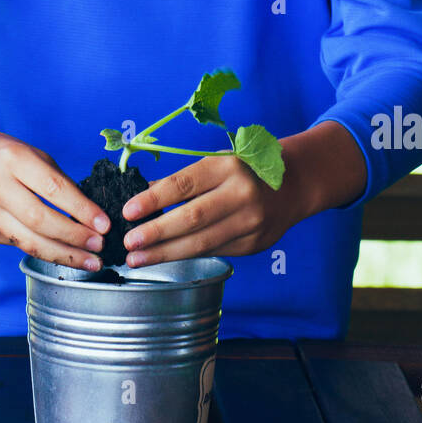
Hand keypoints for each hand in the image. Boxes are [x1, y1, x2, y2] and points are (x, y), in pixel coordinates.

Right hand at [0, 129, 110, 270]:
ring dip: (64, 255)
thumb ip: (53, 178)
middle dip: (75, 237)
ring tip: (91, 262)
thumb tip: (86, 210)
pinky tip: (63, 256)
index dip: (81, 209)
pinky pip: (17, 243)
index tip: (104, 224)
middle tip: (101, 247)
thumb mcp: (27, 152)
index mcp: (14, 160)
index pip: (53, 189)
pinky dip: (43, 251)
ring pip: (29, 241)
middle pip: (41, 220)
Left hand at [121, 153, 304, 265]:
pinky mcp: (253, 245)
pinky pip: (214, 252)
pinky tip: (165, 257)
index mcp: (228, 166)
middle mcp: (241, 194)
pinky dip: (187, 255)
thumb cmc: (244, 170)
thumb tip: (139, 197)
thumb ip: (181, 181)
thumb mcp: (215, 163)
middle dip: (155, 233)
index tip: (127, 211)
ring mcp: (250, 223)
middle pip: (192, 218)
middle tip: (128, 243)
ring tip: (137, 259)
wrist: (293, 185)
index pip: (184, 184)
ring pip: (202, 243)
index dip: (153, 199)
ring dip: (165, 253)